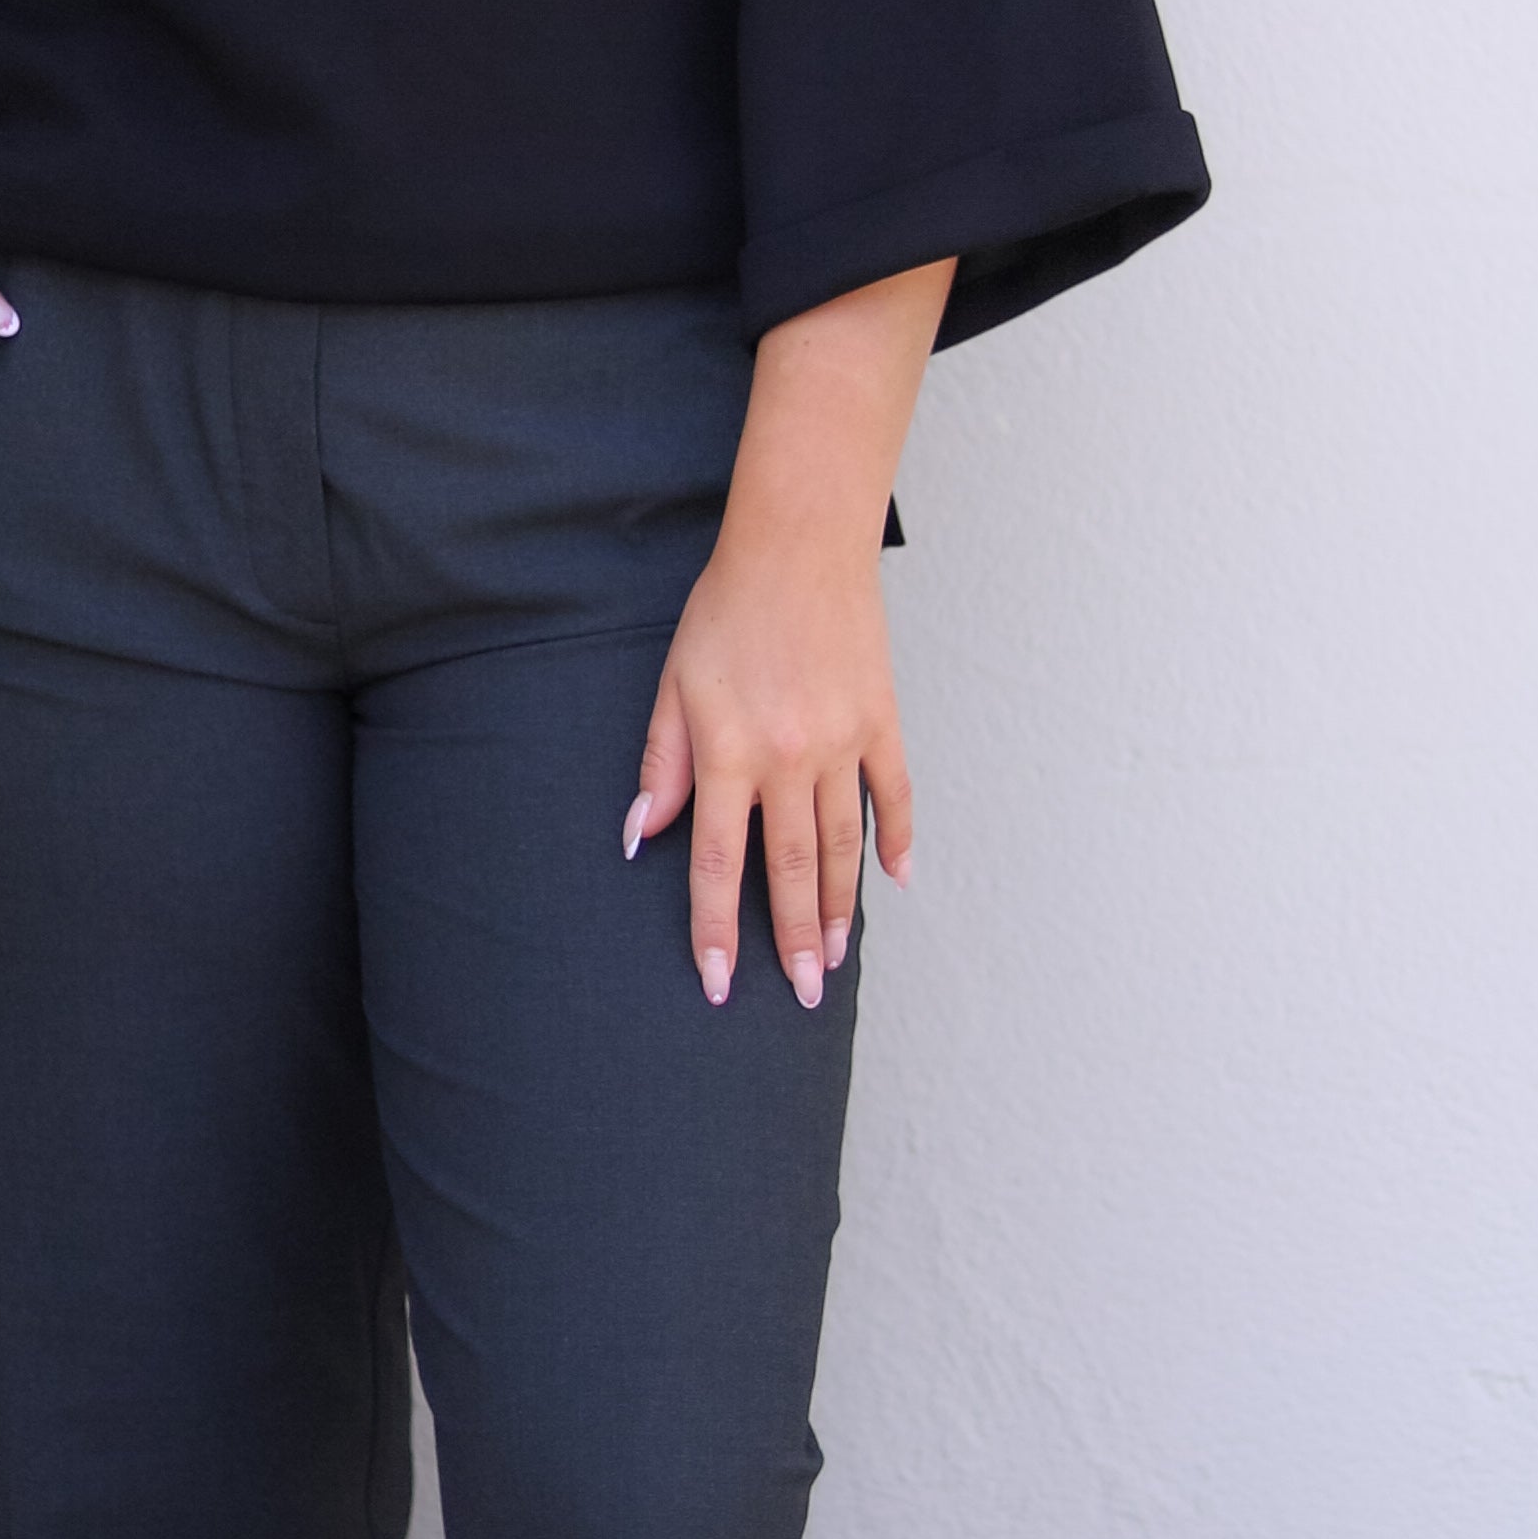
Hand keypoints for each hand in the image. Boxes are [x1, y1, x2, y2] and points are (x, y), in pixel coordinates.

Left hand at [626, 262, 949, 1006]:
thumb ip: (662, 762)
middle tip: (801, 996)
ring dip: (839, 908)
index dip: (714, 929)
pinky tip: (897, 882)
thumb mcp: (675, 682)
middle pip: (789, 870)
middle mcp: (788, 757)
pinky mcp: (880, 719)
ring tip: (837, 959)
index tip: (719, 984)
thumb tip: (638, 834)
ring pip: (842, 844)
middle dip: (792, 941)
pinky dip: (899, 839)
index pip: (715, 862)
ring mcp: (842, 742)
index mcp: (729, 752)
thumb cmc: (726, 608)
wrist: (800, 542)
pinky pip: (894, 793)